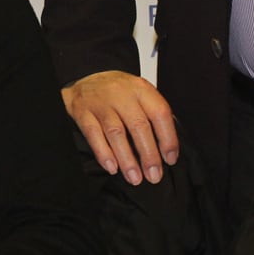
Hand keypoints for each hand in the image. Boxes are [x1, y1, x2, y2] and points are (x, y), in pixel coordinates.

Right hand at [61, 70, 177, 184]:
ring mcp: (101, 103)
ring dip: (127, 159)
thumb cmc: (117, 90)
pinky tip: (112, 167)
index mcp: (141, 89)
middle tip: (154, 175)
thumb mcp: (139, 93)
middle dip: (148, 155)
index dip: (168, 138)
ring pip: (116, 133)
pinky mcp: (83, 112)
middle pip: (138, 126)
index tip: (170, 159)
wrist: (85, 76)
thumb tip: (167, 147)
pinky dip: (104, 153)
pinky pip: (94, 135)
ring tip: (135, 178)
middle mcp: (121, 94)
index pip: (160, 113)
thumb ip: (152, 114)